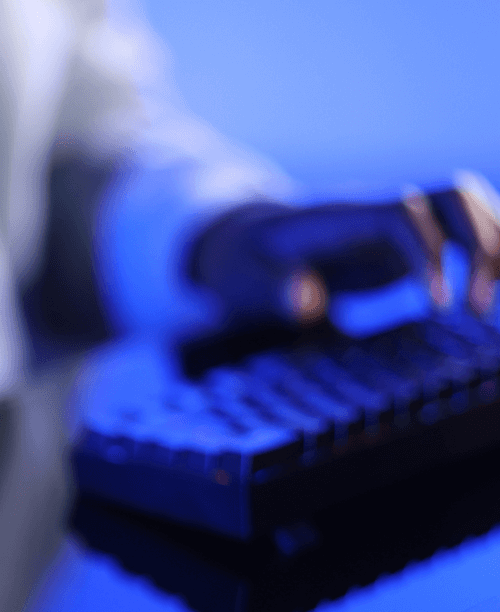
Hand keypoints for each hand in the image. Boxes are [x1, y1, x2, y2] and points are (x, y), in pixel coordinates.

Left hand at [189, 177, 499, 326]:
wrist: (247, 244)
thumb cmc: (244, 264)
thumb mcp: (241, 282)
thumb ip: (270, 292)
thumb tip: (307, 303)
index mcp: (343, 216)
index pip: (403, 214)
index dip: (428, 254)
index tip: (437, 306)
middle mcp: (379, 209)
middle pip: (455, 196)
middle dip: (482, 245)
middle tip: (476, 310)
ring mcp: (398, 222)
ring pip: (469, 209)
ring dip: (493, 248)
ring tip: (486, 309)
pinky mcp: (406, 243)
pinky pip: (461, 235)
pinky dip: (485, 256)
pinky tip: (484, 297)